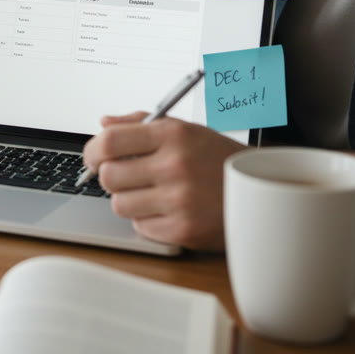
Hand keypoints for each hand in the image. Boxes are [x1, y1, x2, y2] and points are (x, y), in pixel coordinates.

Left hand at [81, 112, 245, 249]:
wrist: (262, 193)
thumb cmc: (217, 160)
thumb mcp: (185, 130)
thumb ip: (140, 123)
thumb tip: (104, 124)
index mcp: (173, 135)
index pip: (110, 142)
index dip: (92, 150)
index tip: (93, 157)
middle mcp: (175, 166)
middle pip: (109, 175)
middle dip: (111, 176)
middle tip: (125, 176)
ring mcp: (180, 201)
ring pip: (120, 204)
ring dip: (129, 200)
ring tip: (152, 193)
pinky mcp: (184, 230)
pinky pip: (140, 227)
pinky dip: (148, 220)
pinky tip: (168, 210)